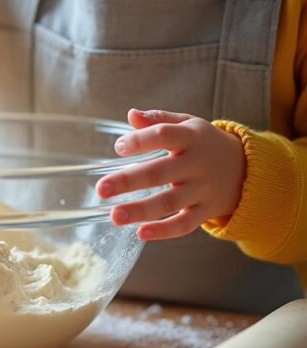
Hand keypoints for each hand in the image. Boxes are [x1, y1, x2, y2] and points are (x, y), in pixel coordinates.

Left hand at [96, 109, 246, 240]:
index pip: (164, 135)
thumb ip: (158, 120)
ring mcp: (203, 190)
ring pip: (170, 202)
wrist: (247, 168)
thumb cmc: (204, 144)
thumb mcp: (187, 125)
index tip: (119, 148)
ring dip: (141, 210)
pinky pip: (185, 224)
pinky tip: (140, 233)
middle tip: (100, 189)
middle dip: (128, 181)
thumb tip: (131, 114)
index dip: (140, 140)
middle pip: (160, 173)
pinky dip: (164, 230)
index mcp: (190, 138)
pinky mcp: (206, 211)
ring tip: (114, 216)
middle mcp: (197, 164)